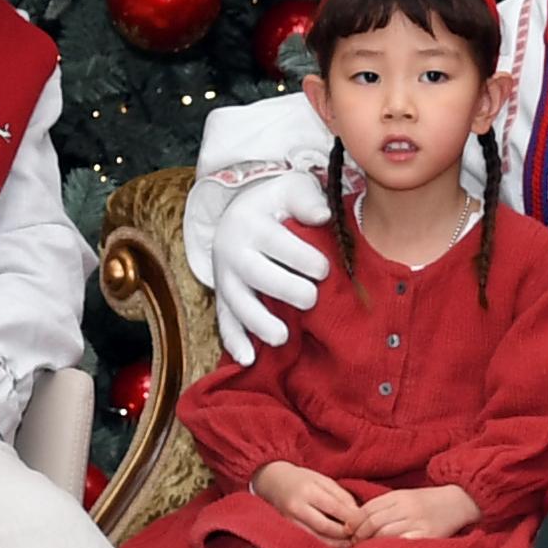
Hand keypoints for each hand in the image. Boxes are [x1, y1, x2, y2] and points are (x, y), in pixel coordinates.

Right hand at [207, 169, 334, 363]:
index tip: (324, 269)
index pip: (276, 242)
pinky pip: (224, 322)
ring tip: (283, 337)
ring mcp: (225, 277)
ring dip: (259, 323)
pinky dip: (235, 342)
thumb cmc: (277, 202)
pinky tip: (249, 360)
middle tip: (311, 298)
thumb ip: (307, 199)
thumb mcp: (292, 187)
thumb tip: (323, 216)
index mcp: (249, 222)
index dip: (302, 258)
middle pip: (256, 275)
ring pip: (238, 304)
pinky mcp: (223, 298)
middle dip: (286, 290)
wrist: (242, 211)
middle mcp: (231, 250)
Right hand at [252, 462, 360, 543]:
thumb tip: (357, 513)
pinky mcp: (288, 530)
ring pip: (317, 538)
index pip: (334, 508)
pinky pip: (309, 540)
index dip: (351, 518)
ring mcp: (290, 521)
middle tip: (359, 536)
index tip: (364, 523)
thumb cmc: (301, 479)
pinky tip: (336, 543)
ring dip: (336, 543)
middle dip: (344, 534)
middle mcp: (297, 507)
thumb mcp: (323, 480)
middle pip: (325, 526)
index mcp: (307, 491)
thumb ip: (341, 495)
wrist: (272, 482)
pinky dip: (324, 544)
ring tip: (350, 542)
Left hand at [348, 485, 478, 542]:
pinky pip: (402, 543)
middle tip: (354, 543)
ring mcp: (417, 522)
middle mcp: (406, 507)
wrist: (459, 502)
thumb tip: (358, 520)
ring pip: (385, 534)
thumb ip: (384, 505)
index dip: (354, 521)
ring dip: (371, 543)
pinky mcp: (427, 535)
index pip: (368, 508)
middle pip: (374, 522)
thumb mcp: (405, 496)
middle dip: (359, 535)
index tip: (348, 530)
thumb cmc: (429, 501)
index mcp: (399, 495)